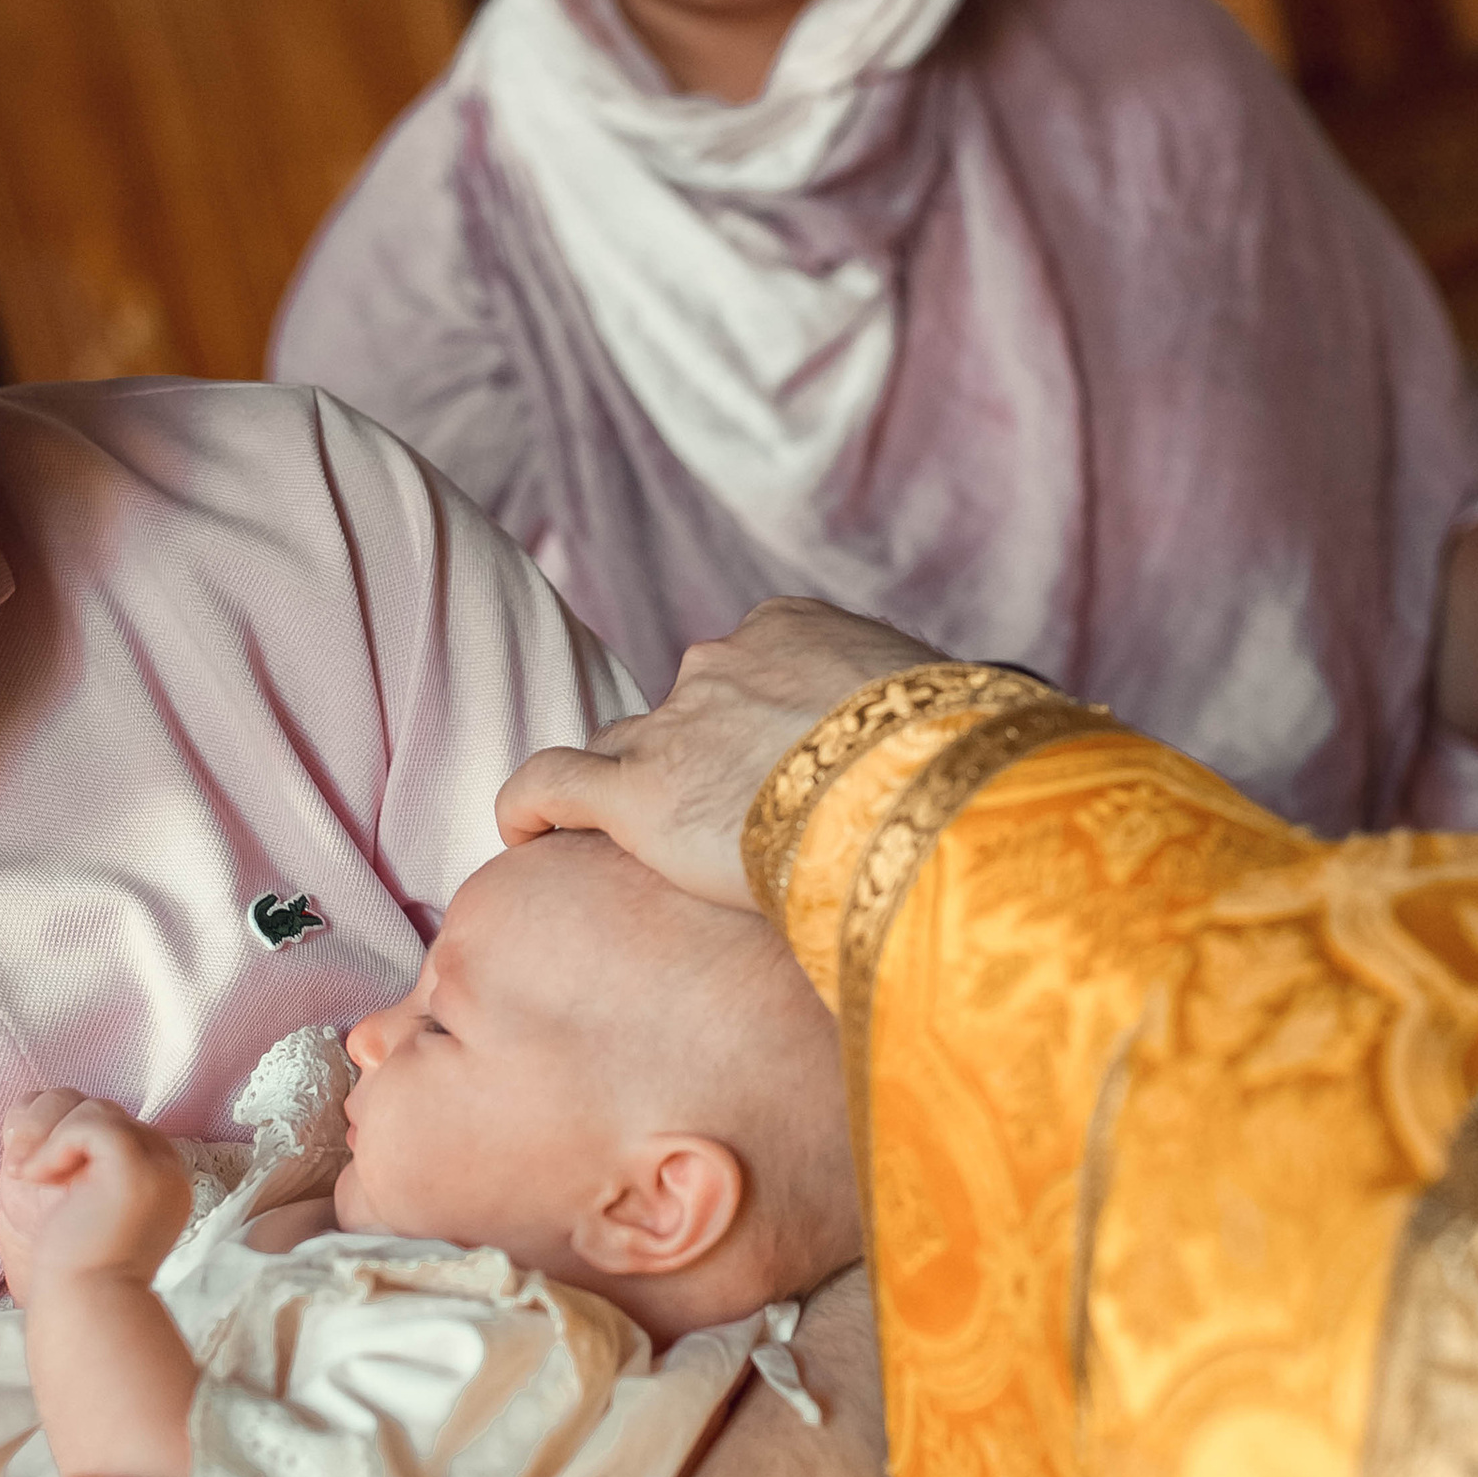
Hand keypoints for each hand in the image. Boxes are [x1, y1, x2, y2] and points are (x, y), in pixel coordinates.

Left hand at [0, 1093, 190, 1303]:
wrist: (79, 1309)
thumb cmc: (69, 1268)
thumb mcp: (63, 1197)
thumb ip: (65, 1152)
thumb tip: (33, 1105)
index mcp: (152, 1175)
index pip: (105, 1121)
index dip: (57, 1130)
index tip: (25, 1168)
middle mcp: (164, 1167)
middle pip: (99, 1107)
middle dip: (48, 1126)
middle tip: (17, 1167)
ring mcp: (158, 1167)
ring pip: (95, 1109)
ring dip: (45, 1134)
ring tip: (24, 1174)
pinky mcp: (138, 1170)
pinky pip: (92, 1124)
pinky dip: (54, 1143)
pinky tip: (35, 1177)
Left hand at [499, 597, 936, 907]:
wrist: (921, 789)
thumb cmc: (957, 761)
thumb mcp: (950, 716)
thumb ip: (911, 729)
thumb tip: (956, 758)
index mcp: (793, 630)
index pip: (746, 669)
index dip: (750, 723)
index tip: (775, 770)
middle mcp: (721, 662)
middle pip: (680, 709)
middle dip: (693, 757)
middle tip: (728, 825)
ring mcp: (672, 724)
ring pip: (619, 747)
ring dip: (628, 788)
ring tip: (643, 846)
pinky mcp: (634, 792)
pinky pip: (548, 784)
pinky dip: (526, 805)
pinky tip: (520, 837)